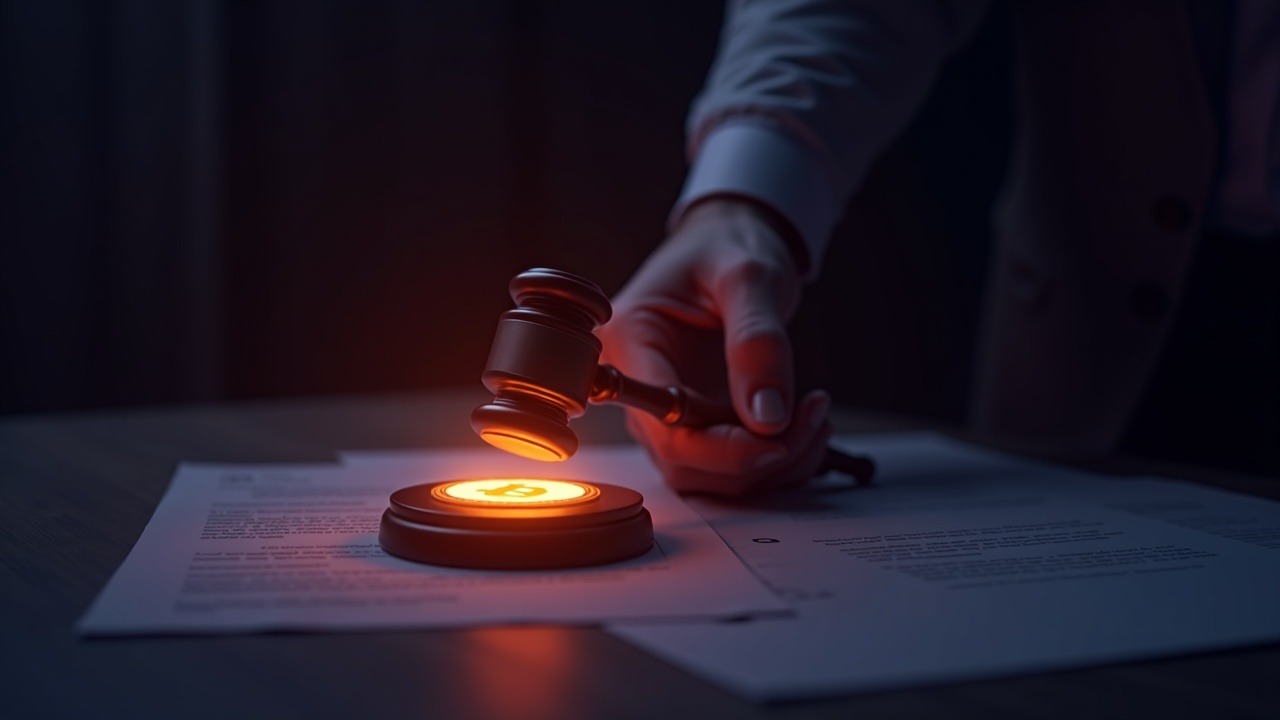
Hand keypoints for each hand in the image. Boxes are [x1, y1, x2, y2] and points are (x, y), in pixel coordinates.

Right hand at [598, 198, 831, 495]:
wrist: (729, 243)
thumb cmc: (726, 244)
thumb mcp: (748, 275)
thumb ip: (757, 341)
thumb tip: (768, 417)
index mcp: (630, 342)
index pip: (663, 424)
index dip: (721, 449)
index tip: (778, 439)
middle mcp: (637, 386)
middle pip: (685, 461)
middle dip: (755, 458)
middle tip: (812, 418)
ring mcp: (665, 411)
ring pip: (710, 476)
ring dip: (771, 464)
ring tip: (815, 416)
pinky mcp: (697, 423)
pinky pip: (730, 466)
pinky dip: (777, 458)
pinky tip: (804, 422)